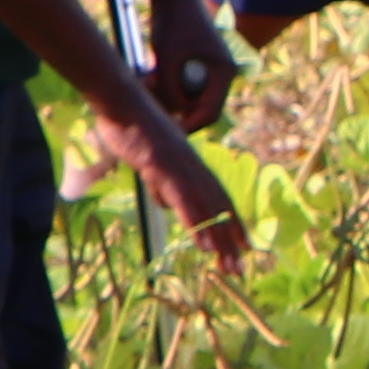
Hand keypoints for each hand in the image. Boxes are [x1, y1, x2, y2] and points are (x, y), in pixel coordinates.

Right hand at [118, 111, 247, 269]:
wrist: (122, 100)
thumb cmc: (132, 126)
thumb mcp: (151, 161)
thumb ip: (161, 183)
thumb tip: (168, 206)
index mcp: (192, 165)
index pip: (219, 198)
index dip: (233, 222)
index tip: (245, 246)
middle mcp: (194, 168)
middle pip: (220, 208)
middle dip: (232, 241)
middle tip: (241, 269)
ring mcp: (181, 169)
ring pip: (207, 210)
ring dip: (220, 241)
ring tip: (230, 266)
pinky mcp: (165, 169)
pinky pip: (185, 203)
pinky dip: (197, 225)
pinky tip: (205, 246)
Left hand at [142, 0, 235, 134]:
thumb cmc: (172, 21)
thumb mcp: (167, 59)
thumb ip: (170, 89)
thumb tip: (172, 114)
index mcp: (224, 73)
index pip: (210, 113)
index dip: (188, 126)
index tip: (167, 132)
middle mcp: (221, 74)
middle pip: (200, 108)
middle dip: (176, 111)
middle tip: (151, 106)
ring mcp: (210, 69)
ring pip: (189, 98)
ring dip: (168, 97)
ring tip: (147, 83)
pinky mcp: (197, 64)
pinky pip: (184, 86)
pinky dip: (168, 85)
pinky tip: (150, 75)